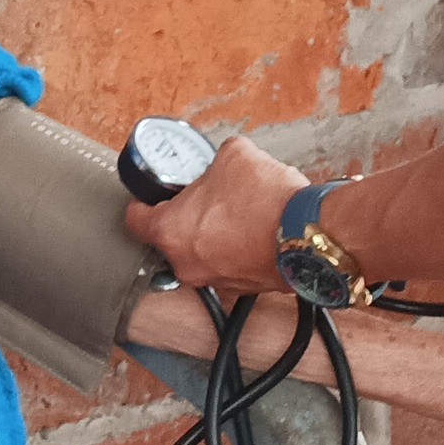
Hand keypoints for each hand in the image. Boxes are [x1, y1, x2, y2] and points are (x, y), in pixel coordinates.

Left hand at [125, 133, 307, 293]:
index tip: (150, 196)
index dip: (142, 202)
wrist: (308, 233)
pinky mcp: (244, 288)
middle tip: (205, 199)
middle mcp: (186, 264)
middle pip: (171, 238)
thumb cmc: (265, 200)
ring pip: (202, 254)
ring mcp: (215, 281)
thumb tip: (224, 162)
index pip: (135, 220)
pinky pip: (230, 265)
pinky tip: (254, 230)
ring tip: (237, 214)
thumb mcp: (233, 155)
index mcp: (170, 231)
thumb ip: (216, 161)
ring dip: (213, 236)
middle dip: (186, 218)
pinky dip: (237, 250)